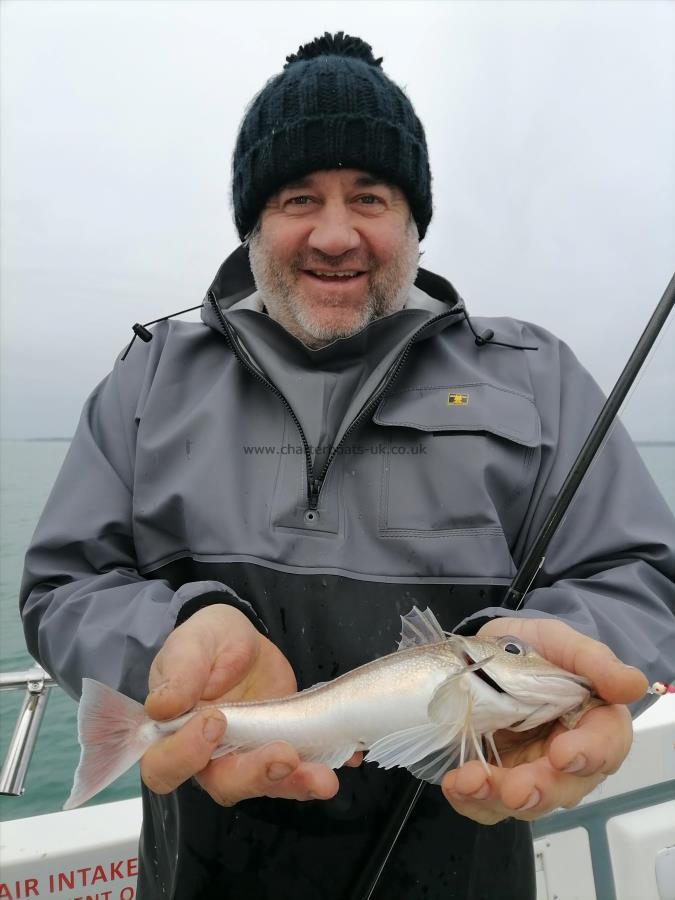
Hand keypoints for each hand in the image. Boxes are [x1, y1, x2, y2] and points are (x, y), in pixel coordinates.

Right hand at [140, 605, 356, 804]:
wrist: (239, 638)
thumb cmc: (205, 642)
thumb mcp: (190, 644)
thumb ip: (178, 672)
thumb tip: (162, 706)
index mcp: (172, 735)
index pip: (166, 766)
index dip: (187, 755)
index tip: (215, 721)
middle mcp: (208, 758)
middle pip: (225, 784)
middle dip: (258, 775)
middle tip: (286, 756)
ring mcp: (248, 757)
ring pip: (268, 783)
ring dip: (297, 782)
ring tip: (324, 777)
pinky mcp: (282, 747)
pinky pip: (302, 766)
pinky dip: (325, 761)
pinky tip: (346, 755)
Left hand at [441, 617, 647, 824]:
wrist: (495, 650)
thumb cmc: (539, 648)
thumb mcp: (561, 642)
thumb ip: (593, 660)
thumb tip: (632, 684)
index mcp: (596, 722)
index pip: (605, 746)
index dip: (588, 753)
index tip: (562, 754)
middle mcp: (570, 758)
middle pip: (565, 787)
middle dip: (538, 790)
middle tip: (514, 789)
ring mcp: (531, 771)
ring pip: (524, 802)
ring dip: (496, 799)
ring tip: (468, 783)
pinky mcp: (497, 777)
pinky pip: (487, 802)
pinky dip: (469, 799)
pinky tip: (455, 785)